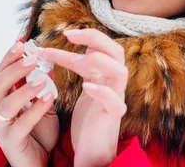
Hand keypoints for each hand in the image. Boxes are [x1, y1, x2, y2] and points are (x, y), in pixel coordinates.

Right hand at [0, 41, 59, 166]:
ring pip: (7, 103)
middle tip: (33, 58)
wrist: (40, 161)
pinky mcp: (10, 141)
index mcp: (1, 98)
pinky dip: (35, 109)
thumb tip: (47, 57)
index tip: (22, 43)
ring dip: (25, 88)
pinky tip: (49, 97)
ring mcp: (0, 127)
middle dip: (15, 69)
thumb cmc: (39, 131)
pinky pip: (21, 123)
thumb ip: (42, 82)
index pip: (1, 73)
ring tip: (43, 79)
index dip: (9, 57)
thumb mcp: (42, 101)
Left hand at [43, 29, 127, 166]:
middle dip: (94, 39)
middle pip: (116, 51)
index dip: (86, 37)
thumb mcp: (87, 88)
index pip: (102, 47)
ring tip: (77, 63)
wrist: (93, 151)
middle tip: (69, 35)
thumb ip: (86, 69)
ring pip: (120, 71)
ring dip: (98, 61)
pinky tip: (87, 87)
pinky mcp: (113, 117)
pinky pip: (115, 101)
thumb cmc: (90, 120)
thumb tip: (80, 47)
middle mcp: (114, 83)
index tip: (64, 33)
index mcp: (107, 75)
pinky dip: (102, 91)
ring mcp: (116, 99)